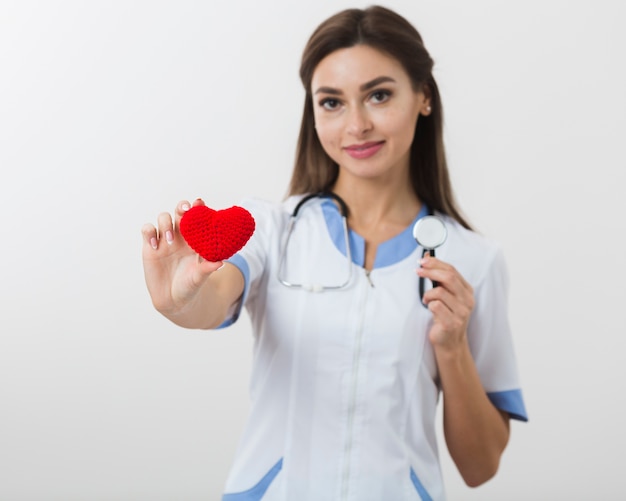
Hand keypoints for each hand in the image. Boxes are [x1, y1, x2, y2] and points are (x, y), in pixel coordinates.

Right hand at [141, 199, 223, 315]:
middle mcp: (180, 236)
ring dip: (166, 223)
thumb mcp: (200, 278)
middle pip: (180, 213)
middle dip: (182, 207)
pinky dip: (150, 232)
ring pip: (163, 218)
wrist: (174, 300)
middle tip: (185, 211)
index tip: (200, 203)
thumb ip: (208, 268)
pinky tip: (155, 245)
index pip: (197, 218)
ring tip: (170, 240)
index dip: (198, 208)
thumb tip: (221, 262)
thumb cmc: (190, 286)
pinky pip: (147, 231)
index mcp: (196, 239)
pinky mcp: (150, 247)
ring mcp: (164, 240)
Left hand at [416, 253, 474, 350]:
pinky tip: (430, 310)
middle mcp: (468, 300)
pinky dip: (428, 305)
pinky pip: (435, 306)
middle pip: (448, 277)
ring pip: (439, 292)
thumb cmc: (445, 316)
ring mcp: (462, 312)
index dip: (436, 263)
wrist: (450, 342)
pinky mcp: (452, 323)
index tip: (422, 261)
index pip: (452, 270)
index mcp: (467, 291)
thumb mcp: (445, 295)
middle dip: (430, 271)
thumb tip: (427, 257)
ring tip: (426, 301)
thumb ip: (438, 277)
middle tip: (418, 271)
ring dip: (428, 295)